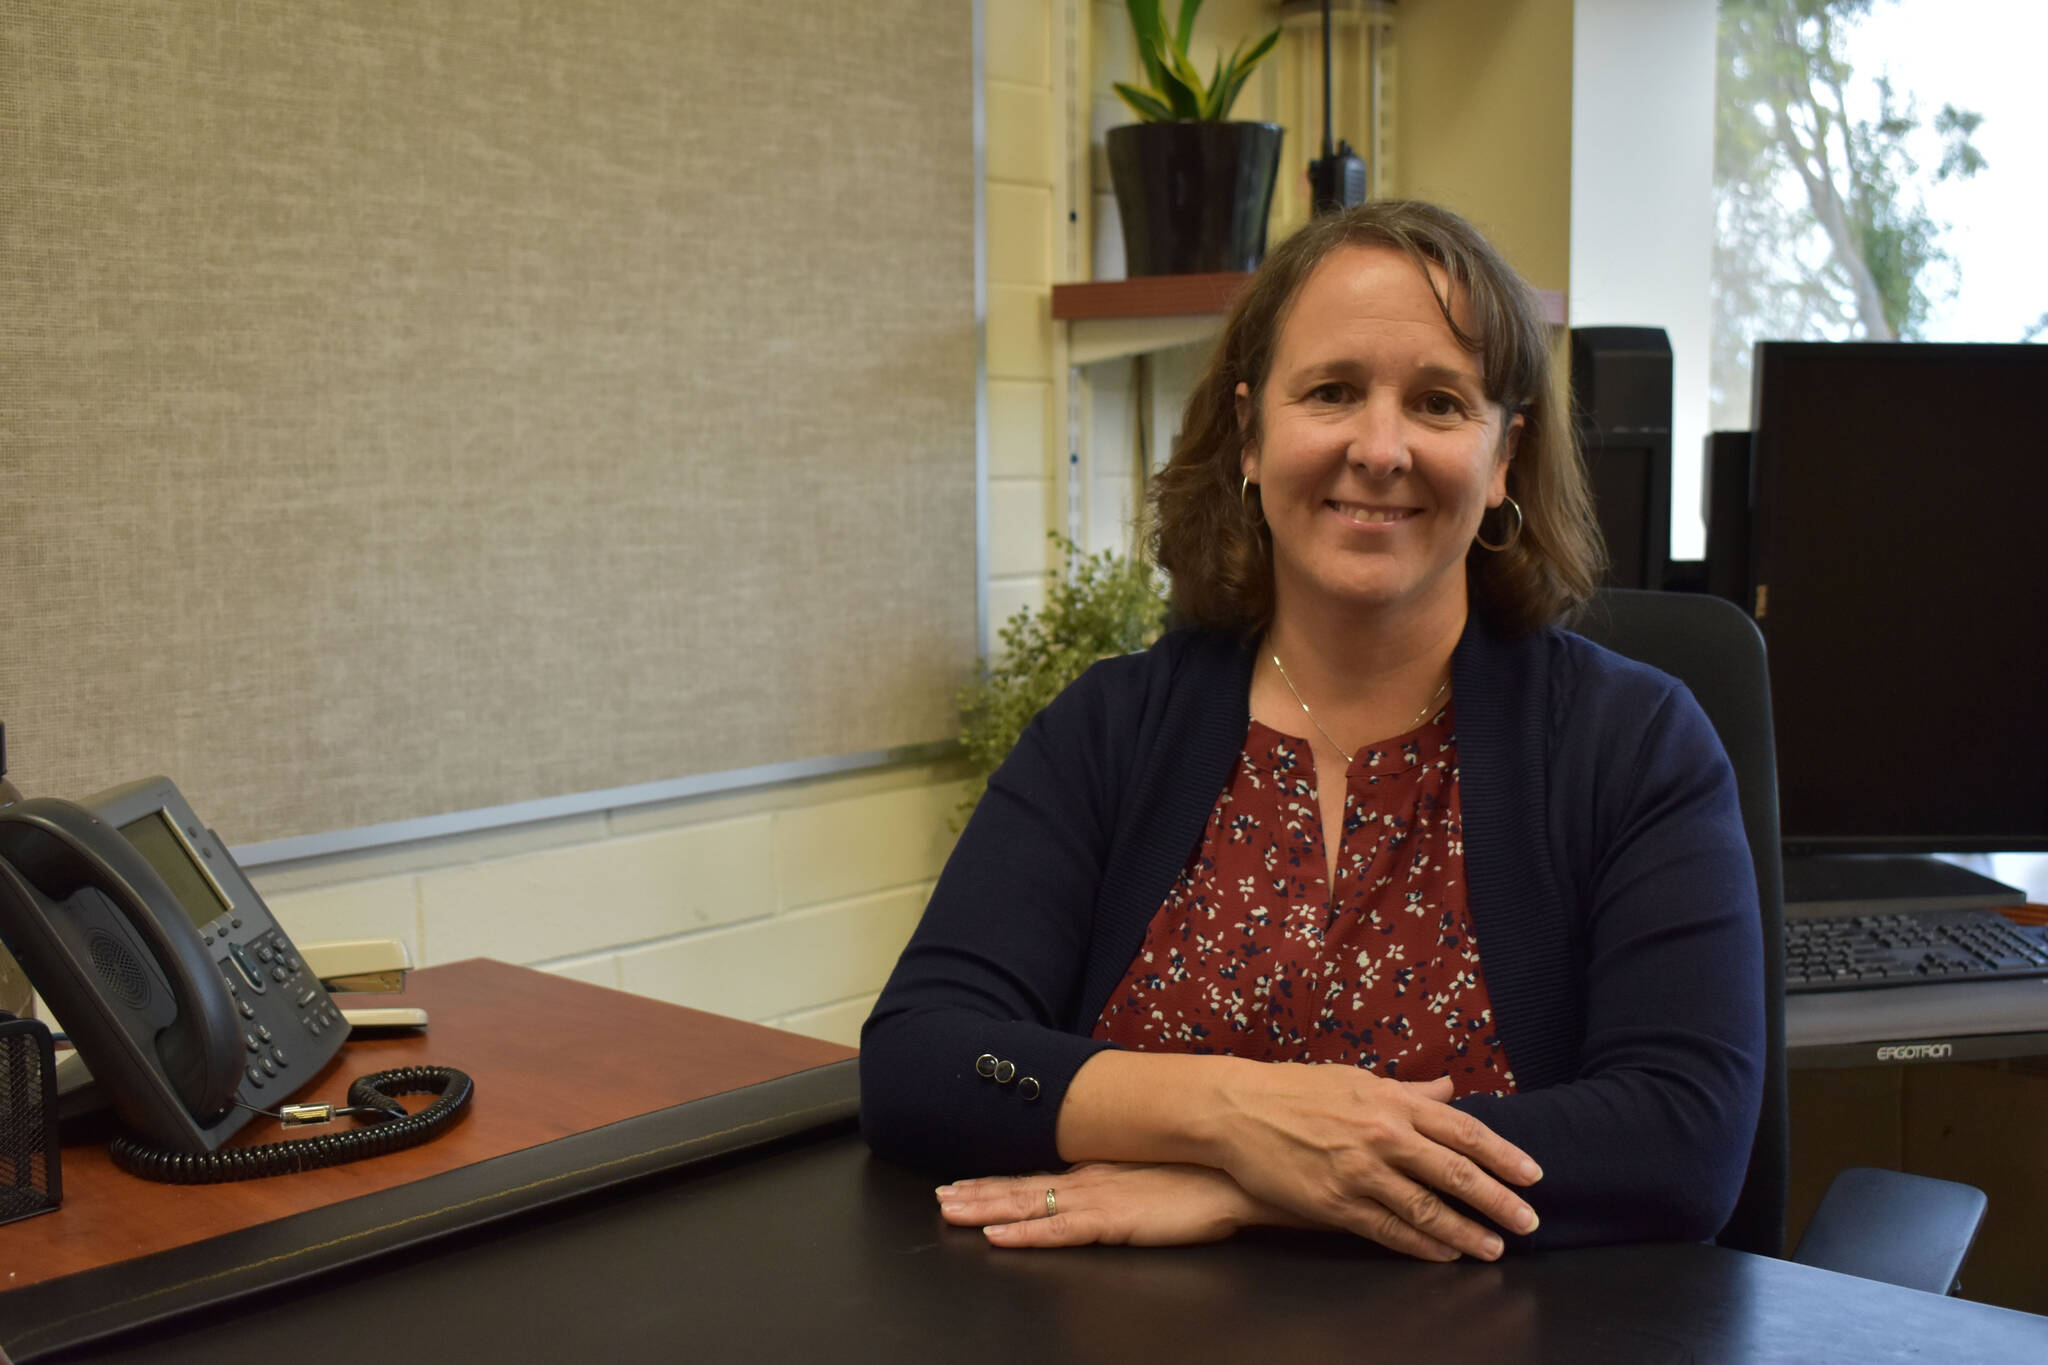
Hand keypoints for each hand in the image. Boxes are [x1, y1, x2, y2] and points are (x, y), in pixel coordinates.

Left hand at [937, 1162, 1280, 1247]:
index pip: (1035, 1177)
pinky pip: (1058, 1230)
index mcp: (1097, 1170)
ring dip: (985, 1209)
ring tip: (950, 1210)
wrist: (1236, 1166)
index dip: (996, 1183)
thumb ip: (1124, 1181)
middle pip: (1021, 1188)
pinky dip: (1023, 1233)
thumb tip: (1107, 1188)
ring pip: (1027, 1206)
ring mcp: (1097, 1198)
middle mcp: (1088, 1179)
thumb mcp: (1152, 1174)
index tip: (962, 1184)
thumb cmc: (1204, 1173)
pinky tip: (998, 1236)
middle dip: (977, 1194)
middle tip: (939, 1197)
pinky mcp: (1113, 1220)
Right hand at [1211, 1064, 1542, 1262]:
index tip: (1532, 1174)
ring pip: (1426, 1209)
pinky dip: (1421, 1245)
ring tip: (1494, 1248)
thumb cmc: (1295, 1090)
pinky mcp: (1334, 1203)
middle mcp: (1382, 1135)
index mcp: (1391, 1101)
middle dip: (1498, 1200)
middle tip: (1529, 1221)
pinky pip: (1388, 1230)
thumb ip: (1408, 1091)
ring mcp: (1359, 1171)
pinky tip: (1444, 1254)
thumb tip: (1449, 1089)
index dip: (1503, 1155)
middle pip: (1455, 1173)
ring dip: (1466, 1232)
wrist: (1236, 1109)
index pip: (1463, 1130)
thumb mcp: (1356, 1079)